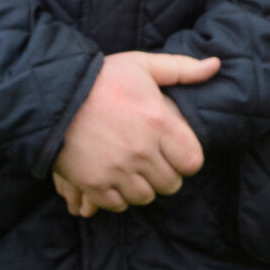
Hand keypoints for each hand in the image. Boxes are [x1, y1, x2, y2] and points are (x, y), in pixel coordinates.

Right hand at [51, 51, 219, 216]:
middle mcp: (141, 150)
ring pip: (146, 197)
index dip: (186, 158)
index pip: (192, 162)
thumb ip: (182, 69)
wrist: (52, 95)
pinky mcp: (94, 184)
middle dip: (166, 173)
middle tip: (152, 158)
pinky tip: (114, 177)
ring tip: (133, 168)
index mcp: (158, 122)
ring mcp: (117, 170)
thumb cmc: (101, 78)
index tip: (174, 149)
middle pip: (171, 183)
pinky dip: (119, 196)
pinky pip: (119, 204)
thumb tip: (216, 65)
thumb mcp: (142, 65)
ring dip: (143, 186)